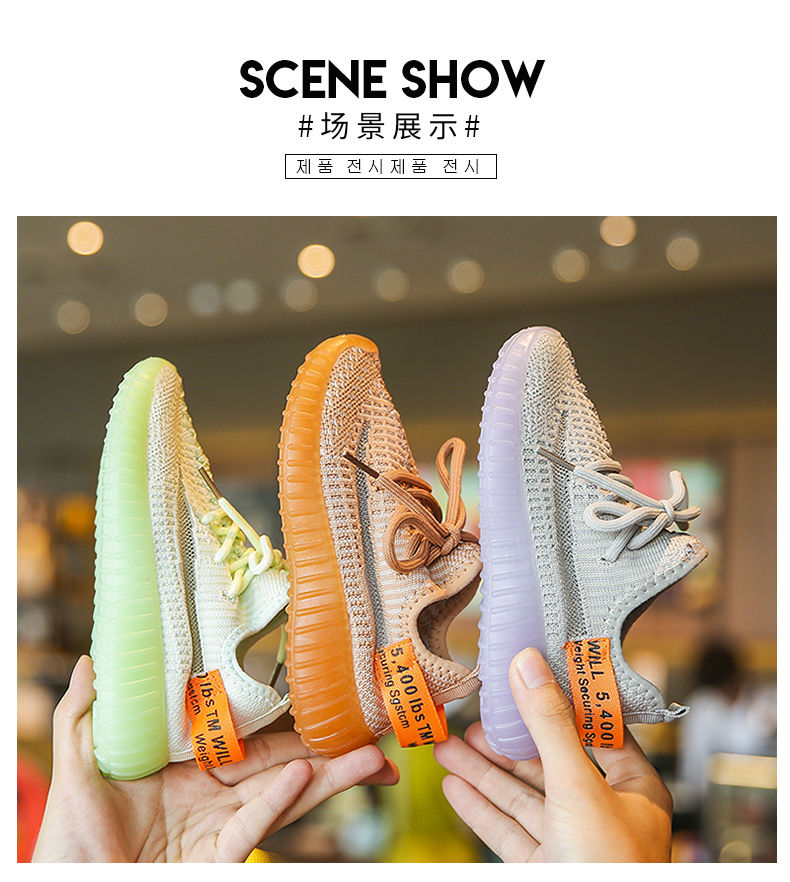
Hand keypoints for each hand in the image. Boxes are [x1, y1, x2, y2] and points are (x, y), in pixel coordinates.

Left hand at [33, 656, 397, 861]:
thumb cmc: (68, 837)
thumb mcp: (76, 764)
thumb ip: (85, 713)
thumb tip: (93, 658)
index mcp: (194, 769)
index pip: (255, 739)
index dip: (294, 722)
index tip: (332, 700)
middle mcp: (216, 796)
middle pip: (286, 766)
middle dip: (335, 751)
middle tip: (379, 731)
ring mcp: (220, 826)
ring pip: (285, 794)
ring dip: (330, 777)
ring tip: (375, 758)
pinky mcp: (216, 857)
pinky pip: (251, 824)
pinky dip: (278, 799)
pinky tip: (307, 773)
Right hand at [434, 648, 671, 861]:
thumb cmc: (609, 870)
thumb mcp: (577, 785)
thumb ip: (548, 724)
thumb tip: (528, 665)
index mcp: (634, 788)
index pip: (594, 729)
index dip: (560, 700)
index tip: (530, 674)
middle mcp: (603, 811)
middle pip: (547, 761)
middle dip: (505, 740)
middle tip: (474, 716)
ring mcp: (572, 841)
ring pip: (521, 796)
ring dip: (483, 771)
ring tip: (447, 747)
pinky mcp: (545, 866)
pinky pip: (508, 830)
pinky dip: (480, 808)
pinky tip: (454, 787)